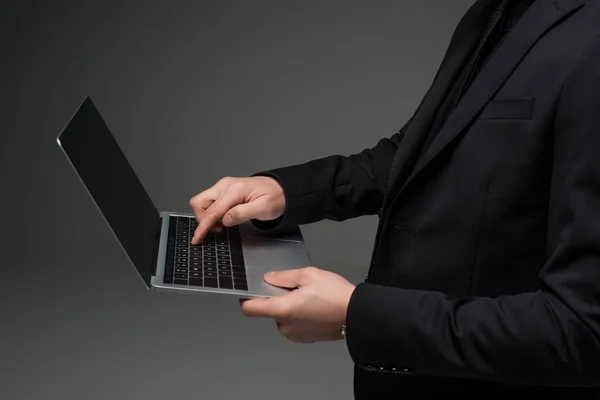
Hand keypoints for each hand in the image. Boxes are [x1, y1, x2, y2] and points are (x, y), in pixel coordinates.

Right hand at [189, 176, 285, 243]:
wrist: (282, 189)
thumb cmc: (276, 198)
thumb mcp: (264, 209)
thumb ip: (242, 214)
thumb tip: (224, 220)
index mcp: (235, 190)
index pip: (212, 211)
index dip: (203, 227)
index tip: (197, 239)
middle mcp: (225, 186)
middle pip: (199, 202)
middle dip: (203, 219)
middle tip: (219, 229)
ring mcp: (224, 187)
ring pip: (203, 203)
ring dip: (208, 217)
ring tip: (224, 224)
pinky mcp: (224, 190)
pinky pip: (211, 203)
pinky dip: (214, 213)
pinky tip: (225, 218)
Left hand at [240, 267, 355, 342]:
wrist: (357, 314)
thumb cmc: (336, 296)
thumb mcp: (308, 275)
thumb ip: (283, 276)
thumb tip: (269, 278)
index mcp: (282, 310)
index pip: (250, 309)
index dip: (247, 298)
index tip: (251, 290)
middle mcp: (286, 326)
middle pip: (269, 311)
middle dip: (277, 298)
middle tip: (294, 288)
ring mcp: (296, 335)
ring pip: (283, 318)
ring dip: (289, 307)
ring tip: (309, 297)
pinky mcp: (306, 338)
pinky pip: (294, 324)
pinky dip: (299, 315)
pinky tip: (314, 306)